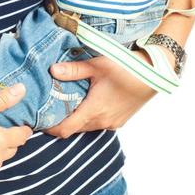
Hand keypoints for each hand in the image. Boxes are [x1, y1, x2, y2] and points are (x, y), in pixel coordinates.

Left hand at [43, 51, 161, 137]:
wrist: (154, 74)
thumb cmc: (127, 68)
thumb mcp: (98, 65)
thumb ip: (73, 70)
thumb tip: (52, 70)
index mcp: (94, 110)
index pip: (65, 129)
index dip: (51, 128)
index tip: (39, 121)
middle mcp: (102, 121)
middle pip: (75, 129)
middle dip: (61, 122)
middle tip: (50, 109)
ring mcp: (112, 123)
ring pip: (87, 127)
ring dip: (77, 119)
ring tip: (68, 104)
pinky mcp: (120, 120)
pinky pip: (99, 124)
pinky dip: (90, 118)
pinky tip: (88, 103)